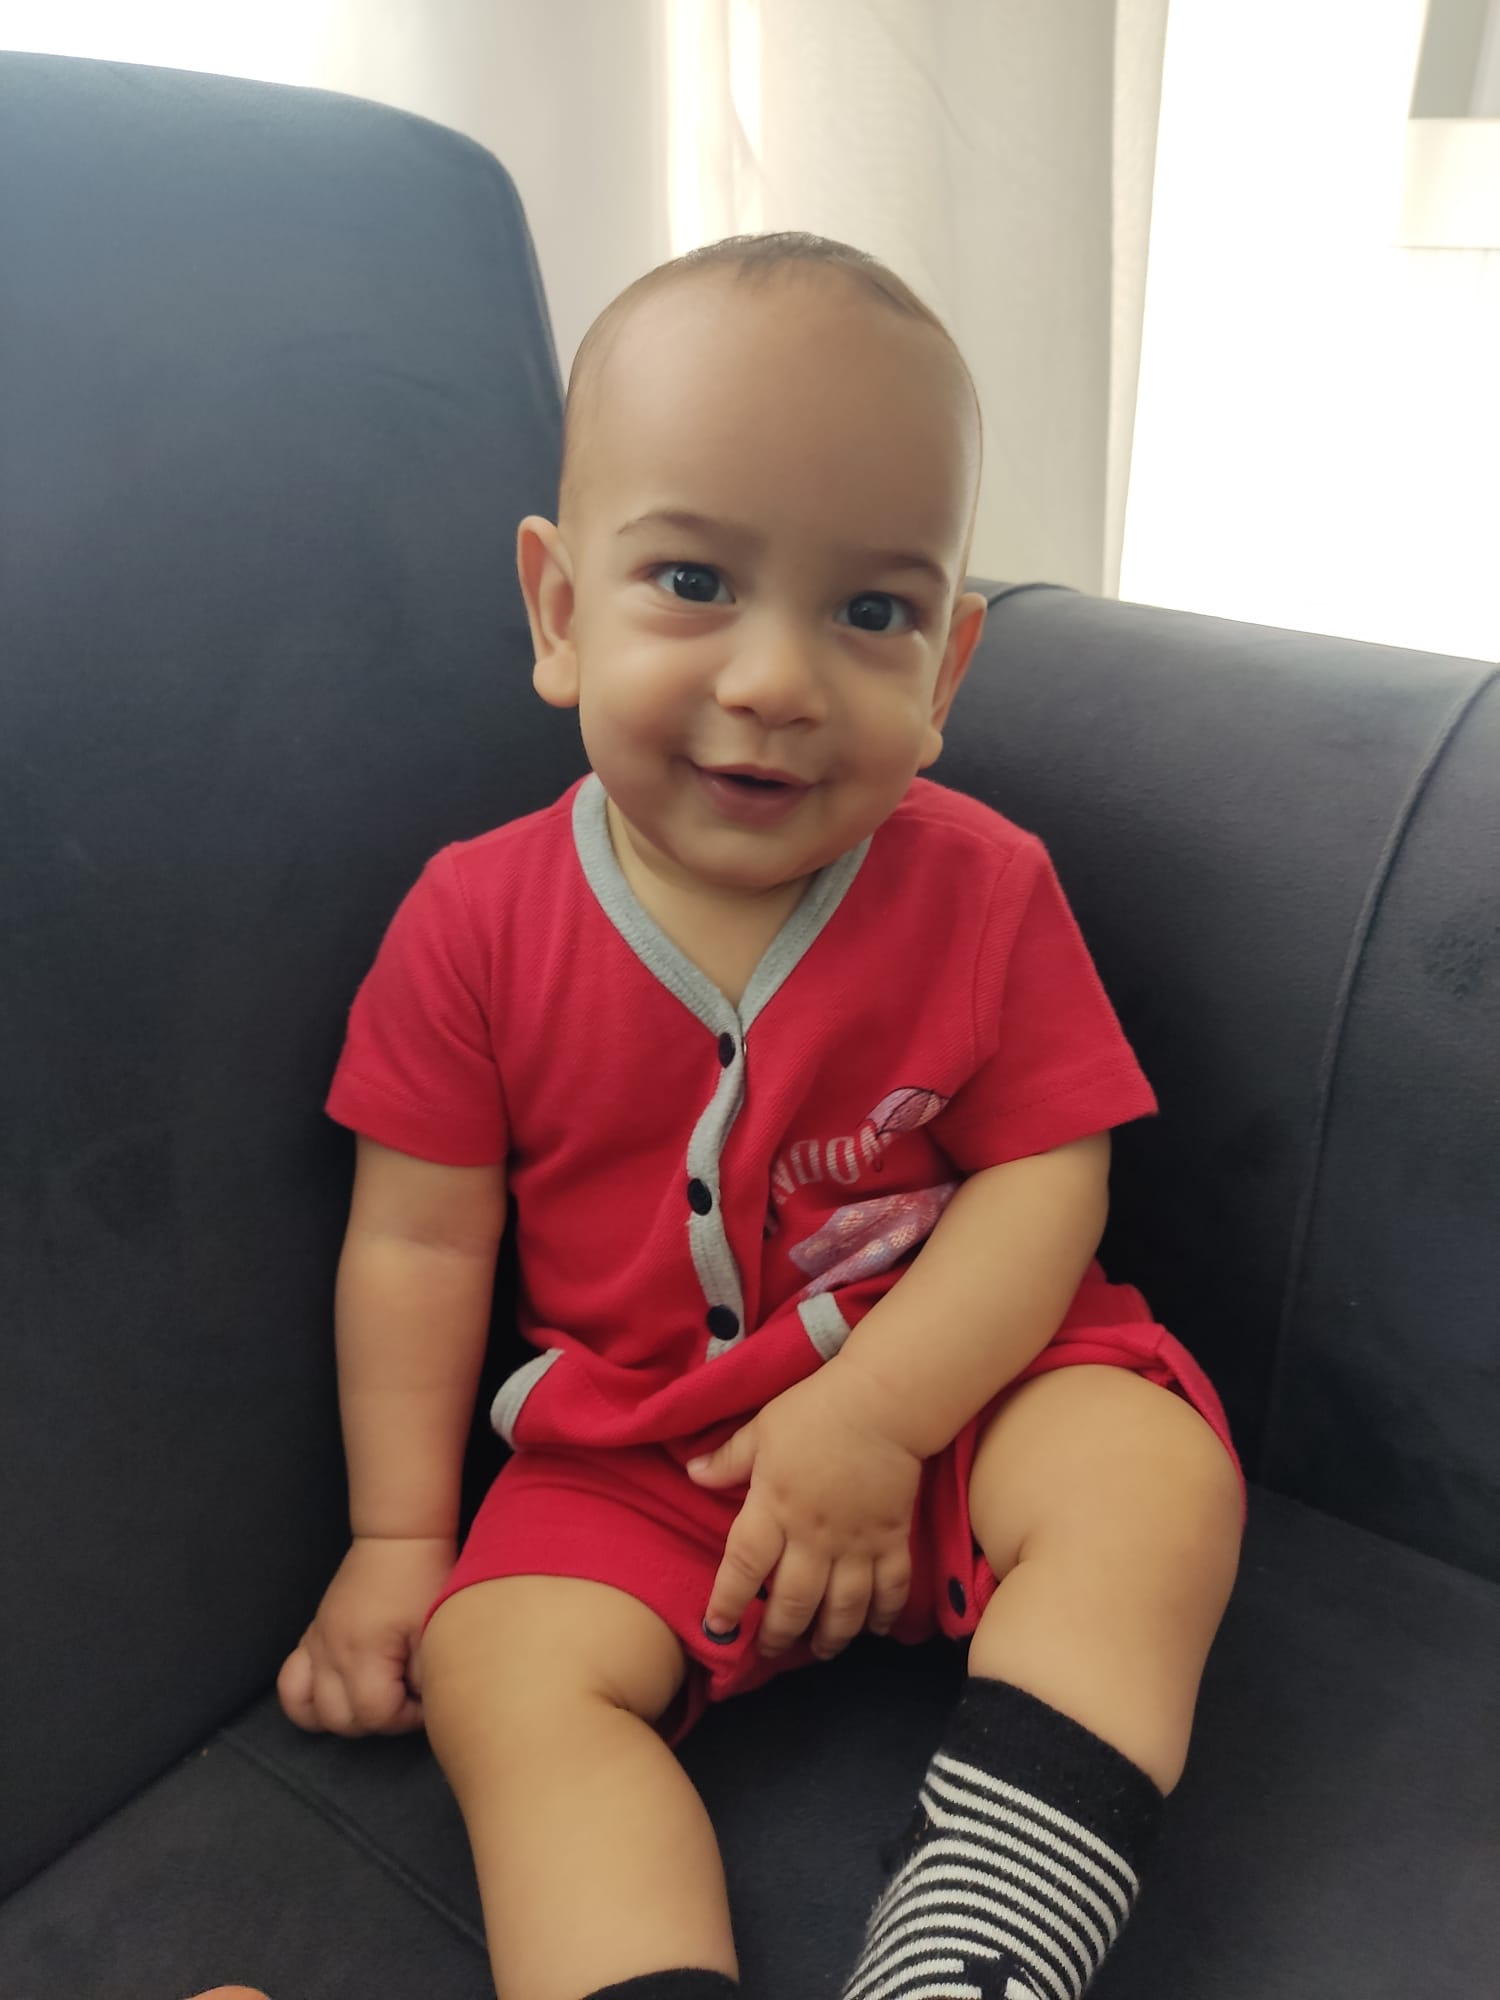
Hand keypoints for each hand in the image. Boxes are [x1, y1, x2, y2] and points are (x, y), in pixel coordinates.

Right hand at [276, 1534, 454, 1735]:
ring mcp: (316, 1644)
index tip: (424, 1699)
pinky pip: (290, 1682)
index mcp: (362, 1652)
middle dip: (377, 1720)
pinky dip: (309, 1699)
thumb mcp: (434, 1630)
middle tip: (404, 1699)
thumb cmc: (422, 1579)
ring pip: (308, 1709)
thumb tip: (420, 1707)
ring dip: (341, 1717)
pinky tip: (338, 1693)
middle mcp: (330, 1652)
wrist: (398, 1539)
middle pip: (341, 1720)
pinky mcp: (312, 1636)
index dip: (406, 1717)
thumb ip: (426, 1678)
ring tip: (371, 1699)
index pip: (375, 1715)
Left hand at [686, 1367, 921, 1660]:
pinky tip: (874, 1629)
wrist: (881, 1403)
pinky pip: (890, 1588)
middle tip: (770, 1651)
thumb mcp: (762, 1429)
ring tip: (820, 1652)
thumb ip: (728, 1458)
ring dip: (831, 1637)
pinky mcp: (892, 1539)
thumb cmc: (815, 1411)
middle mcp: (812, 1537)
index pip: (743, 1569)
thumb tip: (691, 1473)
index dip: (728, 1603)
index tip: (717, 1628)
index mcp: (773, 1509)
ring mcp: (855, 1543)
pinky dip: (883, 1615)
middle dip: (779, 1634)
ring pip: (843, 1608)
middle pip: (793, 1602)